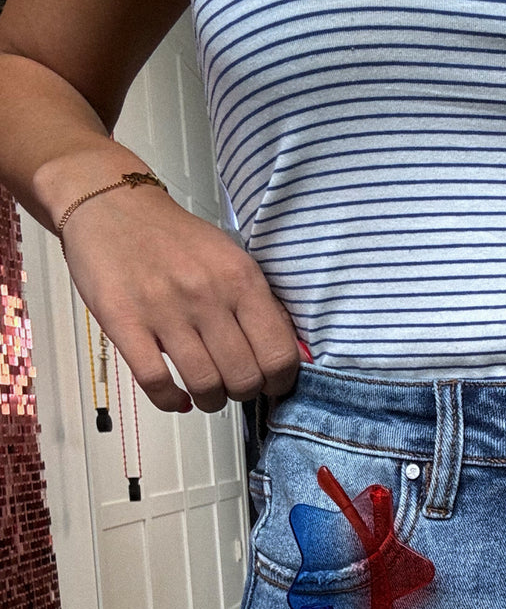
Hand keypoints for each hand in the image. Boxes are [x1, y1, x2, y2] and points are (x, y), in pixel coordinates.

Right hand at [60, 184, 300, 413]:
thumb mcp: (232, 260)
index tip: (269, 384)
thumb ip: (261, 306)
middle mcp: (207, 294)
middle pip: (243, 378)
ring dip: (210, 400)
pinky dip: (170, 401)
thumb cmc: (177, 240)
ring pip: (204, 385)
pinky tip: (176, 397)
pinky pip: (156, 382)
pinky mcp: (124, 322)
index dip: (278, 382)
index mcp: (241, 279)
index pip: (279, 355)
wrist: (112, 207)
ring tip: (206, 393)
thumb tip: (290, 356)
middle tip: (233, 385)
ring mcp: (164, 309)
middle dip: (242, 393)